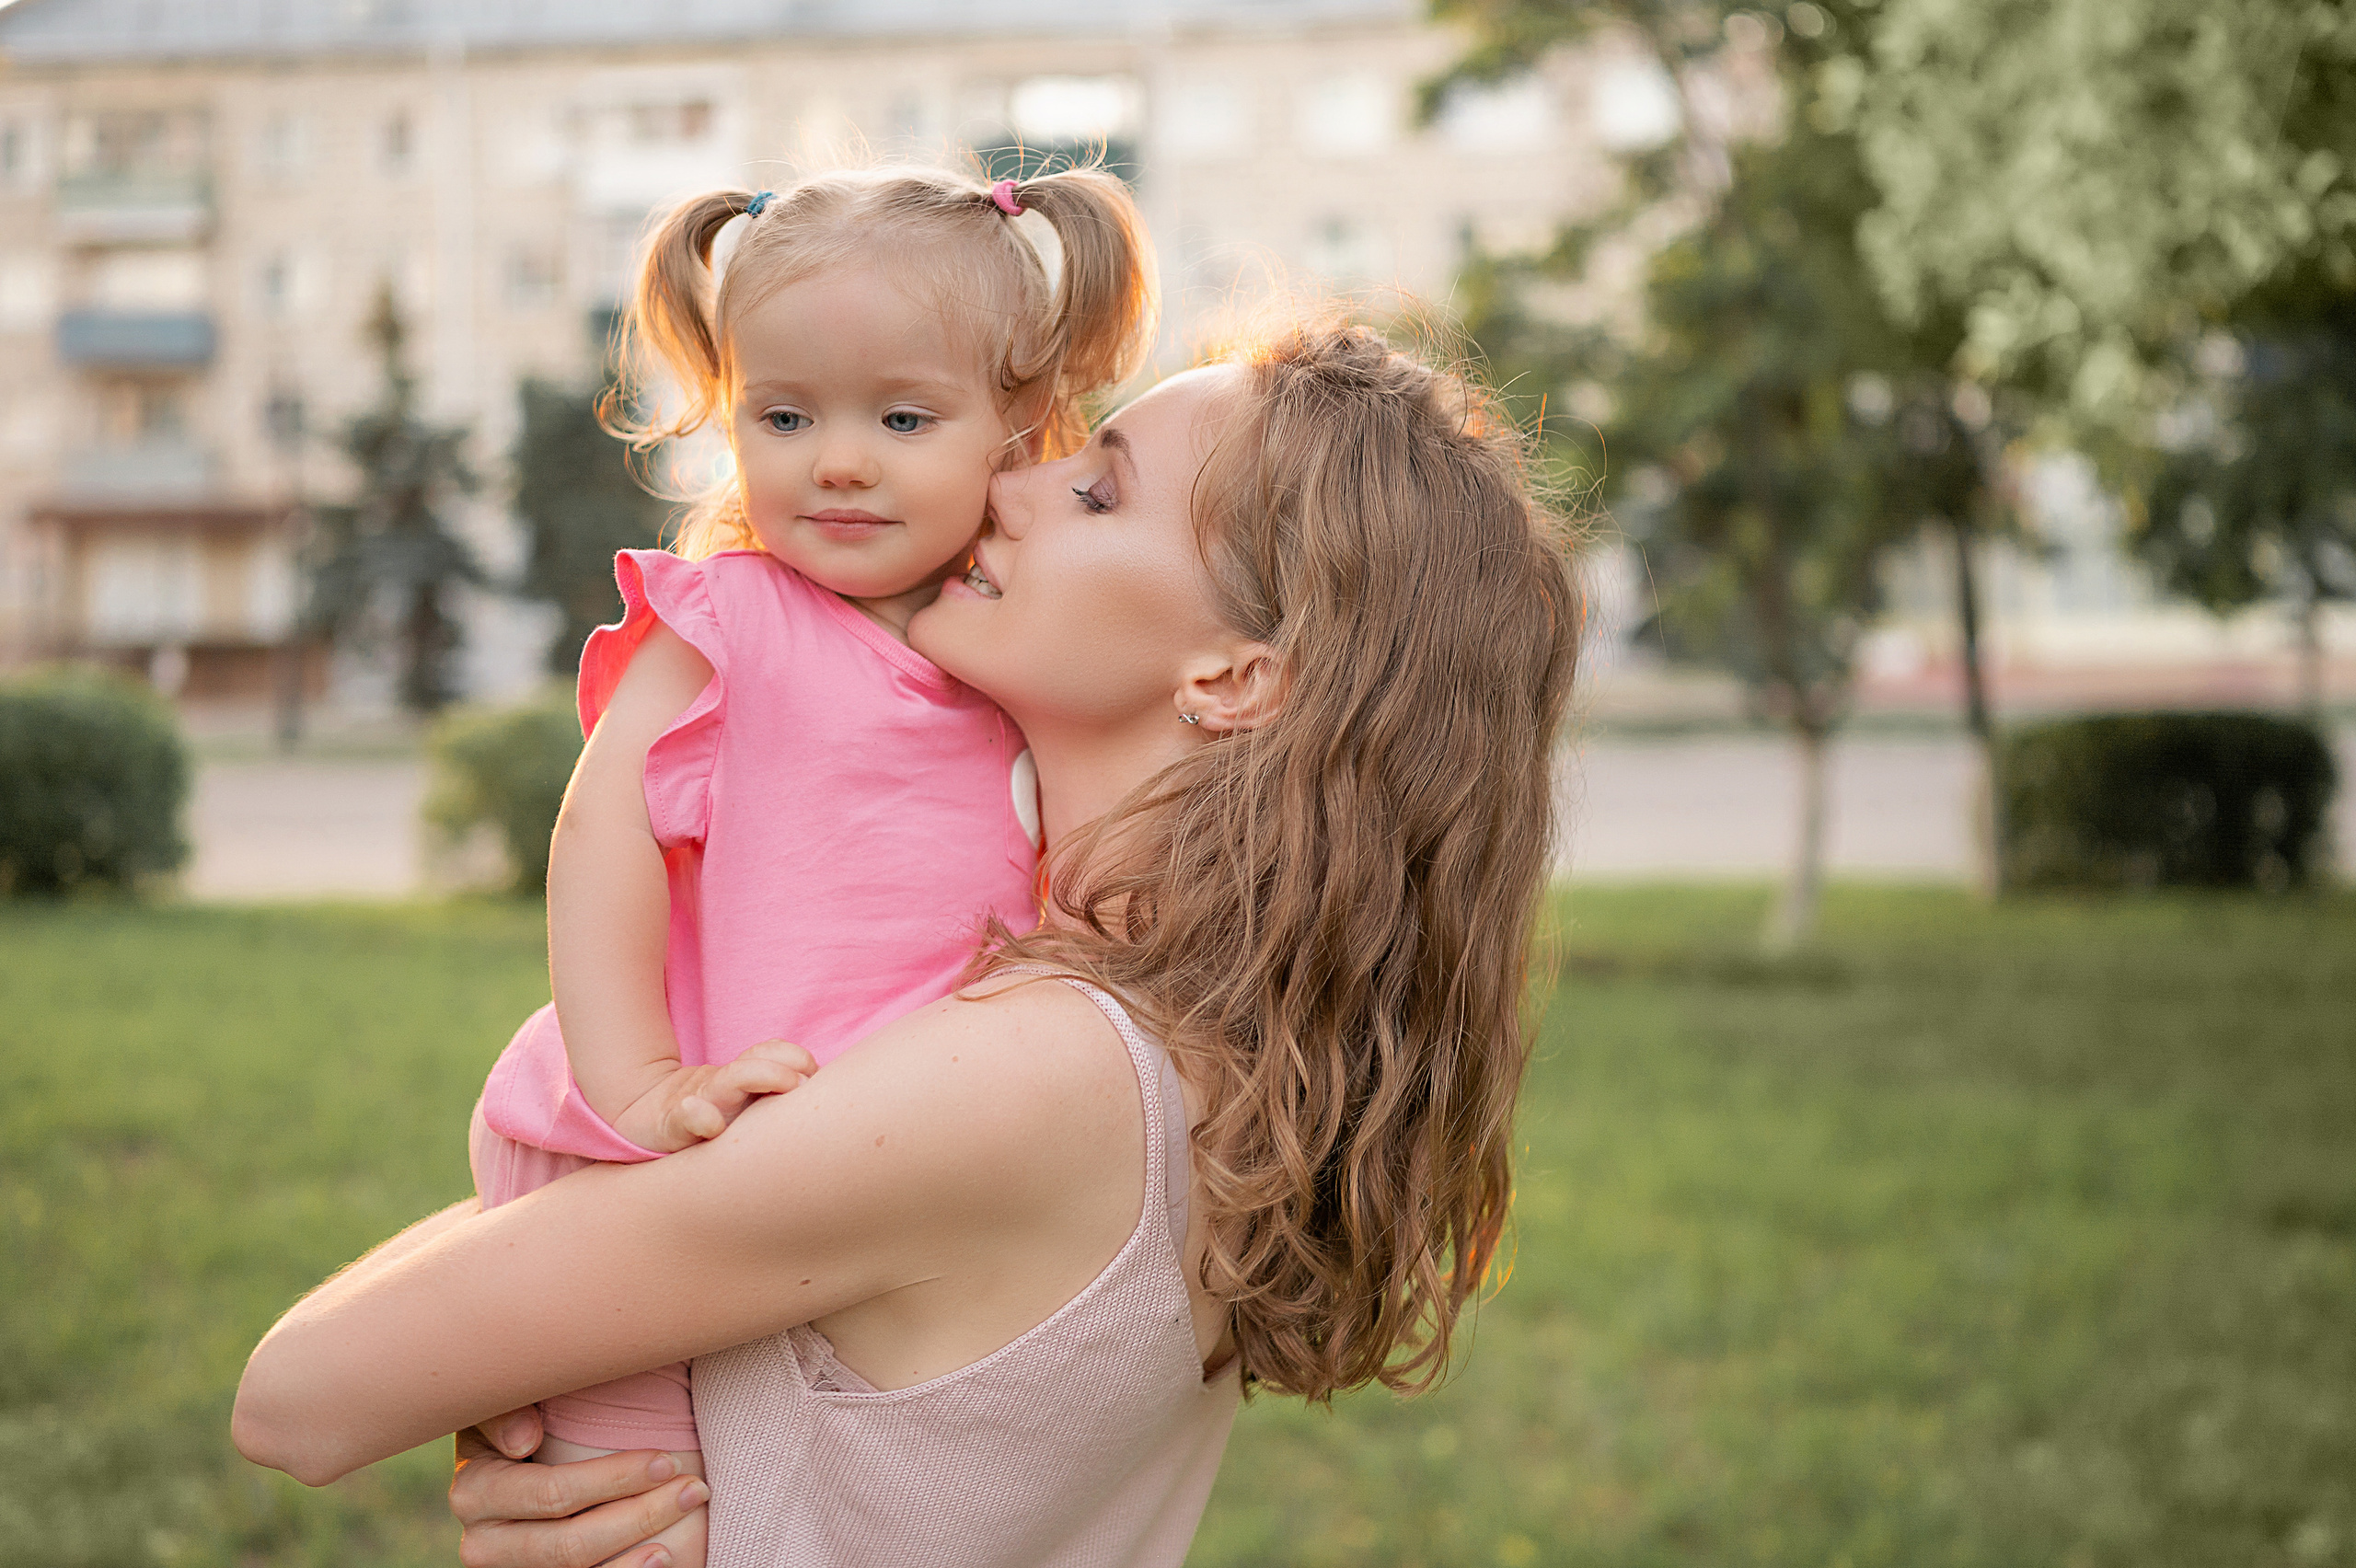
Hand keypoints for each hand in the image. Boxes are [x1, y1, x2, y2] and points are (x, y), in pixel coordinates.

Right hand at [451, 1407, 706, 1567]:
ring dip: (636, 1556)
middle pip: (569, 1545)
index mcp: (475, 1491)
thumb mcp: (506, 1401)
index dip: (614, 1480)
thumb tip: (523, 1440)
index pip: (552, 1495)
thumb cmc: (518, 1417)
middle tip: (693, 1488)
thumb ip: (506, 1409)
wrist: (507, 1458)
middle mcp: (483, 1543)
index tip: (667, 1461)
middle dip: (640, 1516)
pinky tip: (657, 1559)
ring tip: (682, 1528)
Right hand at [615, 1040, 817, 1152]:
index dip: (795, 1057)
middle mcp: (724, 1087)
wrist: (647, 1125)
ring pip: (731, 1080)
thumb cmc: (710, 1120)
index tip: (815, 1073)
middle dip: (786, 1064)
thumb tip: (827, 1101)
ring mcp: (700, 1103)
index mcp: (743, 1081)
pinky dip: (700, 1115)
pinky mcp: (674, 1125)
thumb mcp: (745, 1108)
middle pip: (756, 1060)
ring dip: (761, 1076)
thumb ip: (778, 1098)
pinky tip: (713, 1123)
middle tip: (806, 1082)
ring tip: (788, 1084)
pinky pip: (688, 1117)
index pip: (770, 1053)